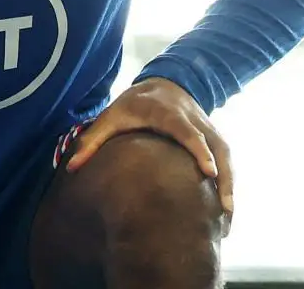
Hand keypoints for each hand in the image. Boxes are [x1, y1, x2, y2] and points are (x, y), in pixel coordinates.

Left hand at [66, 77, 233, 219]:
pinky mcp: (215, 138)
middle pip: (216, 147)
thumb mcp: (111, 116)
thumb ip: (92, 140)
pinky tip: (227, 210)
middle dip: (223, 175)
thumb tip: (72, 167)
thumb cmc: (134, 104)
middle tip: (226, 207)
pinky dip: (230, 183)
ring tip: (228, 218)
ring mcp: (209, 129)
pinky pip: (227, 161)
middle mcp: (194, 121)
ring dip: (231, 185)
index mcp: (168, 114)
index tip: (209, 172)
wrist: (165, 84)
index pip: (188, 132)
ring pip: (226, 156)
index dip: (199, 149)